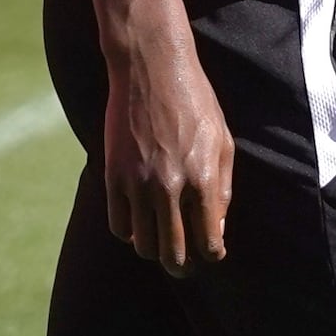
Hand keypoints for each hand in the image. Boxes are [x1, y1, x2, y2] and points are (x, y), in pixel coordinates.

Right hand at [98, 25, 234, 269]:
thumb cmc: (196, 102)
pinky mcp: (113, 176)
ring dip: (155, 251)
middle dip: (182, 266)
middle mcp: (170, 187)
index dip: (212, 254)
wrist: (151, 69)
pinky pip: (118, 225)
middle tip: (184, 266)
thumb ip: (223, 189)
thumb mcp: (223, 142)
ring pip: (144, 244)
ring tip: (162, 245)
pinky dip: (129, 233)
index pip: (209, 241)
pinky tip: (139, 225)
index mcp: (204, 180)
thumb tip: (216, 229)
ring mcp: (138, 183)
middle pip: (174, 252)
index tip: (211, 253)